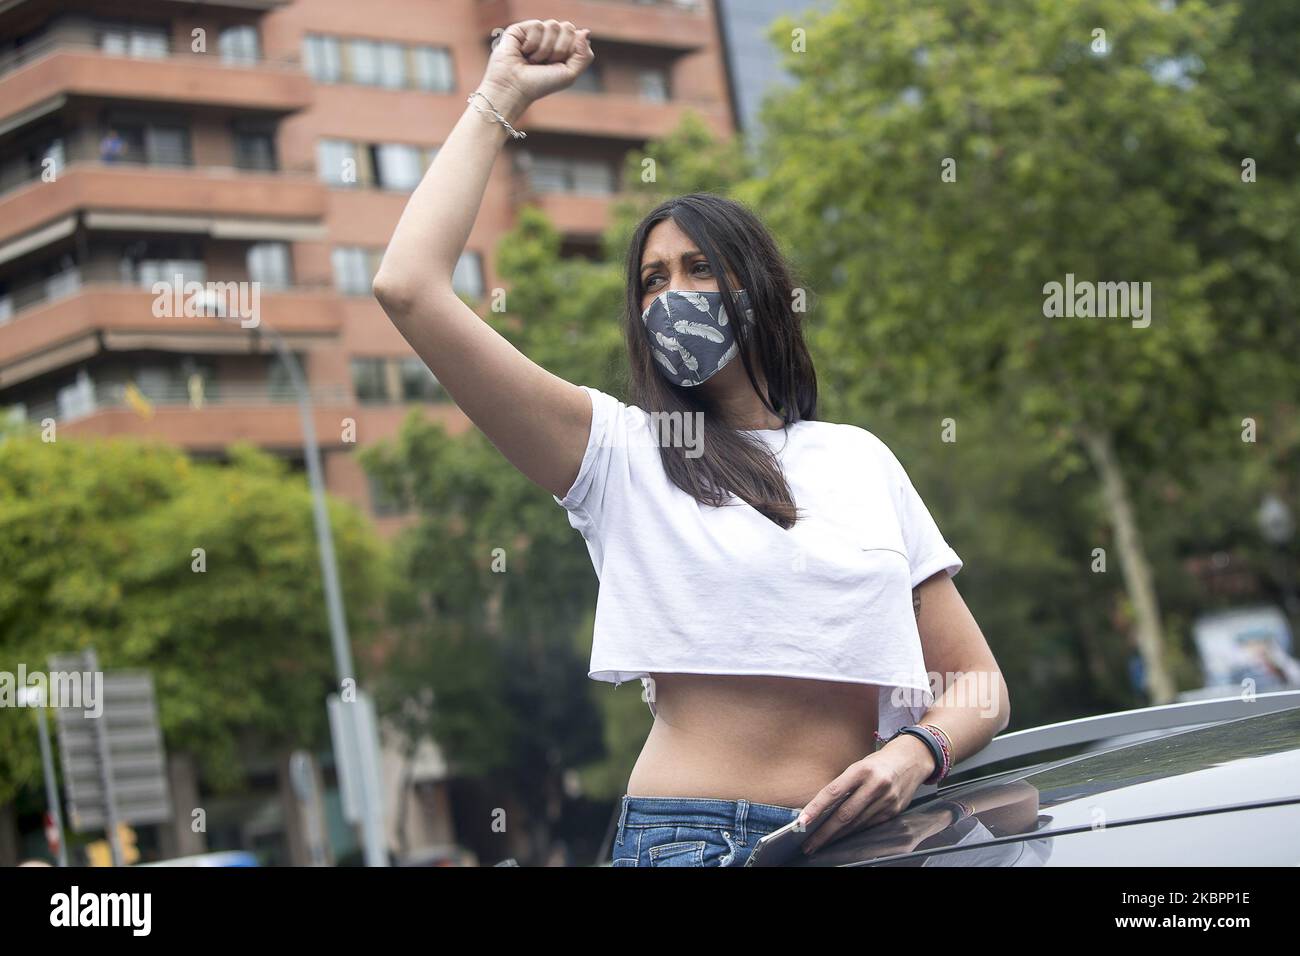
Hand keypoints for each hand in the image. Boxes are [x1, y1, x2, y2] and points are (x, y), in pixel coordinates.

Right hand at [480, 19, 593, 117]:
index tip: (558, 64)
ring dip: (545, 48)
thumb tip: (585, 31)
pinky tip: (523, 52)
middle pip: (568, 27)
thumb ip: (584, 55)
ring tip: (533, 60)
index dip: (570, 50)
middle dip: (560, 49)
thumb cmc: (540, 84)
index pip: (576, 34)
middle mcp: (549, 39)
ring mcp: (535, 33)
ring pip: (553, 25)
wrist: (515, 87)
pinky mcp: (520, 29)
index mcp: (562, 48)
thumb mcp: (570, 74)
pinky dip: (533, 43)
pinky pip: (537, 25)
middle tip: (546, 63)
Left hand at [796, 736, 933, 854]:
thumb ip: (844, 785)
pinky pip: (869, 825)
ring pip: (856, 824)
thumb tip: (821, 808)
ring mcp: (887, 800)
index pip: (834, 792)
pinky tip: (841, 837)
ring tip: (820, 842)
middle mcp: (875, 785)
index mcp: (862, 769)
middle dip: (824, 832)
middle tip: (808, 843)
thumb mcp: (859, 765)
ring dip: (836, 836)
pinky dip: (853, 832)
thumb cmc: (879, 762)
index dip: (816, 808)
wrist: (912, 759)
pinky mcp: (894, 811)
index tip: (802, 821)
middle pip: (845, 814)